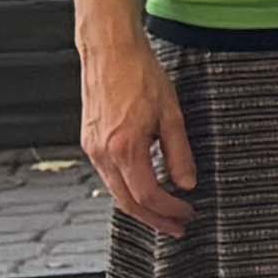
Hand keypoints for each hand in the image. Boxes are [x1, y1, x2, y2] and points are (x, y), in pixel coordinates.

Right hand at [78, 35, 196, 237]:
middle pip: (127, 202)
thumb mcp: (172, 115)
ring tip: (164, 213)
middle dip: (154, 219)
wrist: (109, 51)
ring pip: (115, 191)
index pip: (149, 195)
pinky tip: (144, 187)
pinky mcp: (89, 140)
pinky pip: (107, 175)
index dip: (170, 210)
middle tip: (177, 227)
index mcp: (125, 148)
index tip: (187, 214)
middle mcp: (102, 152)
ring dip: (140, 206)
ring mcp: (92, 148)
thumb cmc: (140, 75)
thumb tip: (187, 184)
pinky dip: (126, 188)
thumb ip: (180, 153)